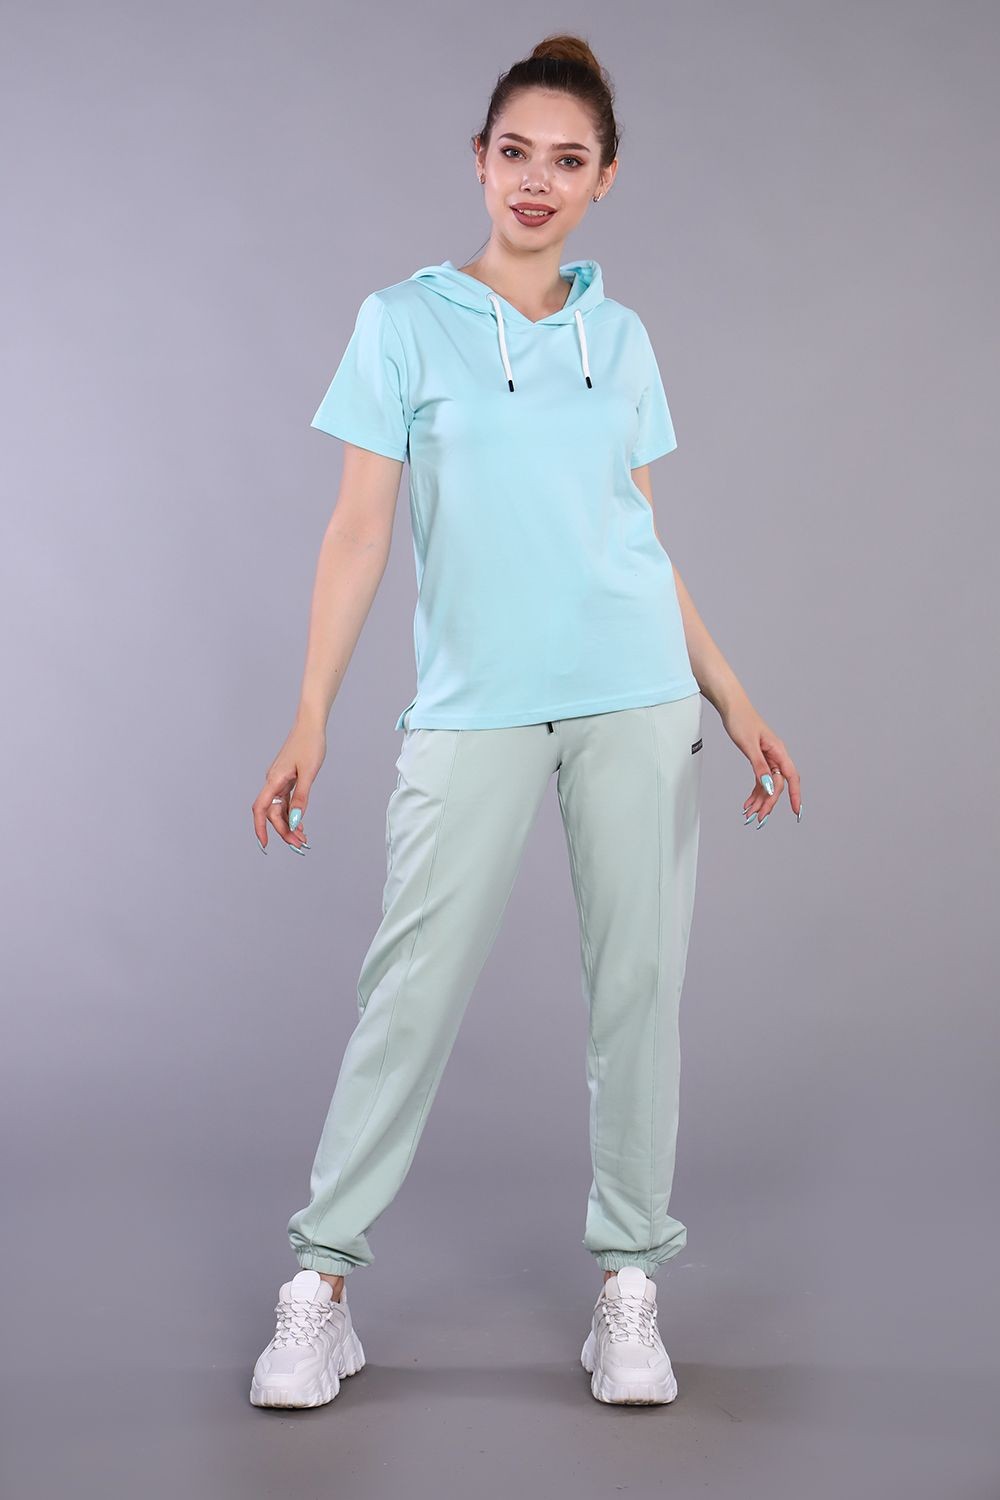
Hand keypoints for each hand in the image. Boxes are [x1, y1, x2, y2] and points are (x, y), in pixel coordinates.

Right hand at [251, 719, 326, 853]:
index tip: (265, 845)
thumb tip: (294, 820)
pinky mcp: (286, 778)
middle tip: (299, 844)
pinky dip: (292, 812)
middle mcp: (273, 781)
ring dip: (288, 824)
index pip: (261, 809)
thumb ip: (301, 798)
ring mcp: (279, 780)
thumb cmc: (310, 744)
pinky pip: (285, 800)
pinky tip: (300, 822)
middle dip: (283, 830)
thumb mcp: (308, 773)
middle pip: (272, 813)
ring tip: (302, 837)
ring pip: (279, 808)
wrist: (310, 725)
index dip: (260, 828)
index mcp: (274, 780)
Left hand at [719, 696, 801, 826]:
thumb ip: (759, 766)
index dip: (795, 795)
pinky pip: (760, 779)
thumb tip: (770, 785)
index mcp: (778, 751)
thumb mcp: (749, 745)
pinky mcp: (759, 758)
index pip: (791, 777)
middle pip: (778, 784)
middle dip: (769, 802)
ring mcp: (768, 757)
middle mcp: (776, 755)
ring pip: (769, 784)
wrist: (731, 707)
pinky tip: (748, 802)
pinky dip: (755, 791)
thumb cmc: (741, 720)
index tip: (797, 812)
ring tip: (750, 814)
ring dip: (760, 800)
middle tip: (759, 818)